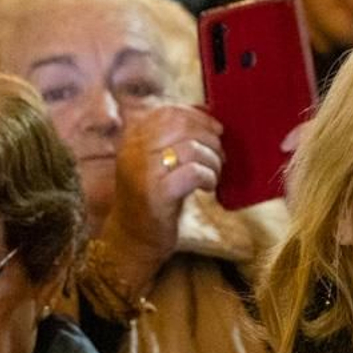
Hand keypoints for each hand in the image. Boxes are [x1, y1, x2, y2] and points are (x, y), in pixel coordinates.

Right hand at [100, 103, 223, 288]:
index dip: (198, 117)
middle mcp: (133, 150)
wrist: (133, 239)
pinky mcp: (157, 194)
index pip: (168, 112)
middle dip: (209, 138)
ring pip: (191, 148)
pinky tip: (208, 188)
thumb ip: (173, 138)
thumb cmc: (153, 199)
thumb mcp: (157, 162)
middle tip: (221, 155)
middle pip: (181, 126)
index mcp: (132, 138)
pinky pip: (194, 172)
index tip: (216, 130)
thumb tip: (207, 115)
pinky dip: (209, 178)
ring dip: (213, 161)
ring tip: (214, 175)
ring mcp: (143, 172)